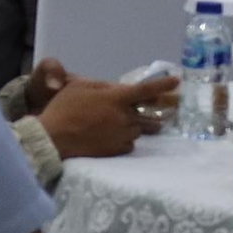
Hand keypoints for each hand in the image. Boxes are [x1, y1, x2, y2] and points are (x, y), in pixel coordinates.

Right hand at [37, 67, 175, 159]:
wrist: (54, 137)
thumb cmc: (64, 108)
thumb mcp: (80, 86)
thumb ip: (103, 86)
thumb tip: (118, 89)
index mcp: (116, 98)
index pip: (145, 90)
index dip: (163, 85)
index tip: (177, 82)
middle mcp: (124, 117)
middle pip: (143, 114)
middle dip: (143, 113)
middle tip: (138, 113)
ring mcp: (122, 135)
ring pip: (137, 129)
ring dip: (131, 125)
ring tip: (112, 125)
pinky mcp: (118, 150)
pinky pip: (129, 143)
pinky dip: (123, 138)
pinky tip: (107, 137)